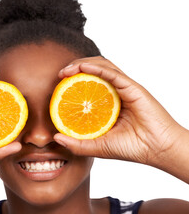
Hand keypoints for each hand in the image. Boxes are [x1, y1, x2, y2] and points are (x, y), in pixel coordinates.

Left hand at [54, 57, 187, 174]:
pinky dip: (97, 68)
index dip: (73, 80)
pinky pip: (112, 73)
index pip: (88, 84)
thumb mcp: (97, 147)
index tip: (58, 83)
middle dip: (75, 67)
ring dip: (83, 64)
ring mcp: (124, 88)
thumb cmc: (131, 148)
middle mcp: (115, 92)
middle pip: (94, 71)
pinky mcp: (132, 87)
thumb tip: (56, 137)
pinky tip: (83, 67)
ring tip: (67, 70)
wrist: (157, 150)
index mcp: (107, 103)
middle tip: (61, 73)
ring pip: (103, 66)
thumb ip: (77, 144)